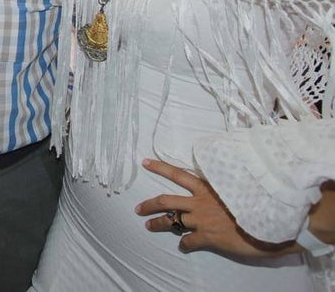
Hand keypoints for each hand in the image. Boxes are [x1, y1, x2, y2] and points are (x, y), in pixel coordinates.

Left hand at [135, 158, 294, 257]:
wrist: (271, 220)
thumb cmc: (259, 200)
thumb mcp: (239, 185)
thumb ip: (225, 185)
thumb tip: (223, 184)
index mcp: (208, 186)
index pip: (178, 173)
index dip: (159, 167)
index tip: (144, 162)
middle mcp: (200, 201)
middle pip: (166, 200)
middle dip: (149, 204)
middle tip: (137, 208)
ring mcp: (202, 219)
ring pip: (172, 220)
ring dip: (158, 223)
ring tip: (148, 226)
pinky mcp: (208, 237)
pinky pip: (189, 242)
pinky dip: (184, 245)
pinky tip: (184, 247)